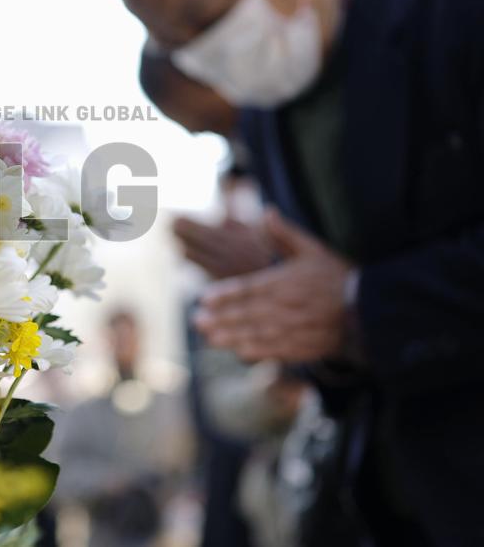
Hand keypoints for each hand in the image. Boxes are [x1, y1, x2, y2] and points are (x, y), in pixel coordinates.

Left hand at [193, 209, 353, 362]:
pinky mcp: (303, 346)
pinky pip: (276, 351)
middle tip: (196, 320)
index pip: (249, 288)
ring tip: (209, 337)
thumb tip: (267, 211)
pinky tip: (238, 352)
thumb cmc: (336, 277)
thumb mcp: (313, 249)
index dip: (226, 293)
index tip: (204, 297)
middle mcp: (287, 307)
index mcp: (286, 282)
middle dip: (220, 317)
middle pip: (248, 313)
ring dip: (231, 336)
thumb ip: (285, 234)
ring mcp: (295, 329)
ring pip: (257, 334)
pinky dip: (256, 352)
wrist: (367, 310)